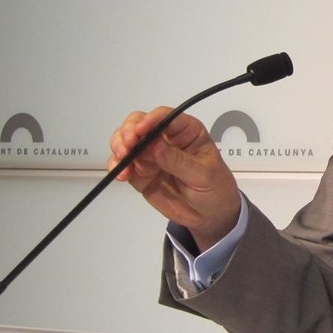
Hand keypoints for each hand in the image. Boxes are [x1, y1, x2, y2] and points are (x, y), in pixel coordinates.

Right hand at [108, 108, 240, 250]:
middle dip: (129, 132)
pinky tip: (120, 173)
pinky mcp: (141, 173)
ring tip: (123, 161)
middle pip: (139, 124)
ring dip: (119, 147)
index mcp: (187, 132)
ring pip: (126, 141)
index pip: (166, 117)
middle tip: (128, 146)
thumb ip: (178, 161)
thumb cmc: (215, 188)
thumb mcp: (203, 174)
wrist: (210, 215)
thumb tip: (156, 146)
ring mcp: (151, 155)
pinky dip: (116, 166)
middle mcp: (166, 139)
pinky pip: (123, 164)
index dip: (151, 120)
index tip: (141, 130)